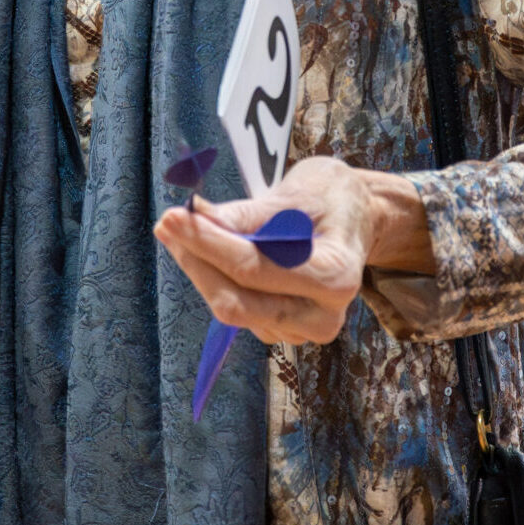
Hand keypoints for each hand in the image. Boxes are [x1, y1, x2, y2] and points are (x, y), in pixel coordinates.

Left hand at [153, 156, 430, 346]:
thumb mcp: (296, 193)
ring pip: (232, 308)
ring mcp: (302, 330)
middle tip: (167, 223)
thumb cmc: (330, 198)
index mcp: (335, 277)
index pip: (255, 269)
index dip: (208, 244)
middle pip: (236, 301)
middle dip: (196, 261)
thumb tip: (195, 217)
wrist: (356, 219)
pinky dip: (215, 278)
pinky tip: (207, 250)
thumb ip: (247, 215)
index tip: (173, 217)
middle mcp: (323, 315)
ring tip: (183, 228)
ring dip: (201, 268)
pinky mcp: (283, 331)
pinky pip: (237, 309)